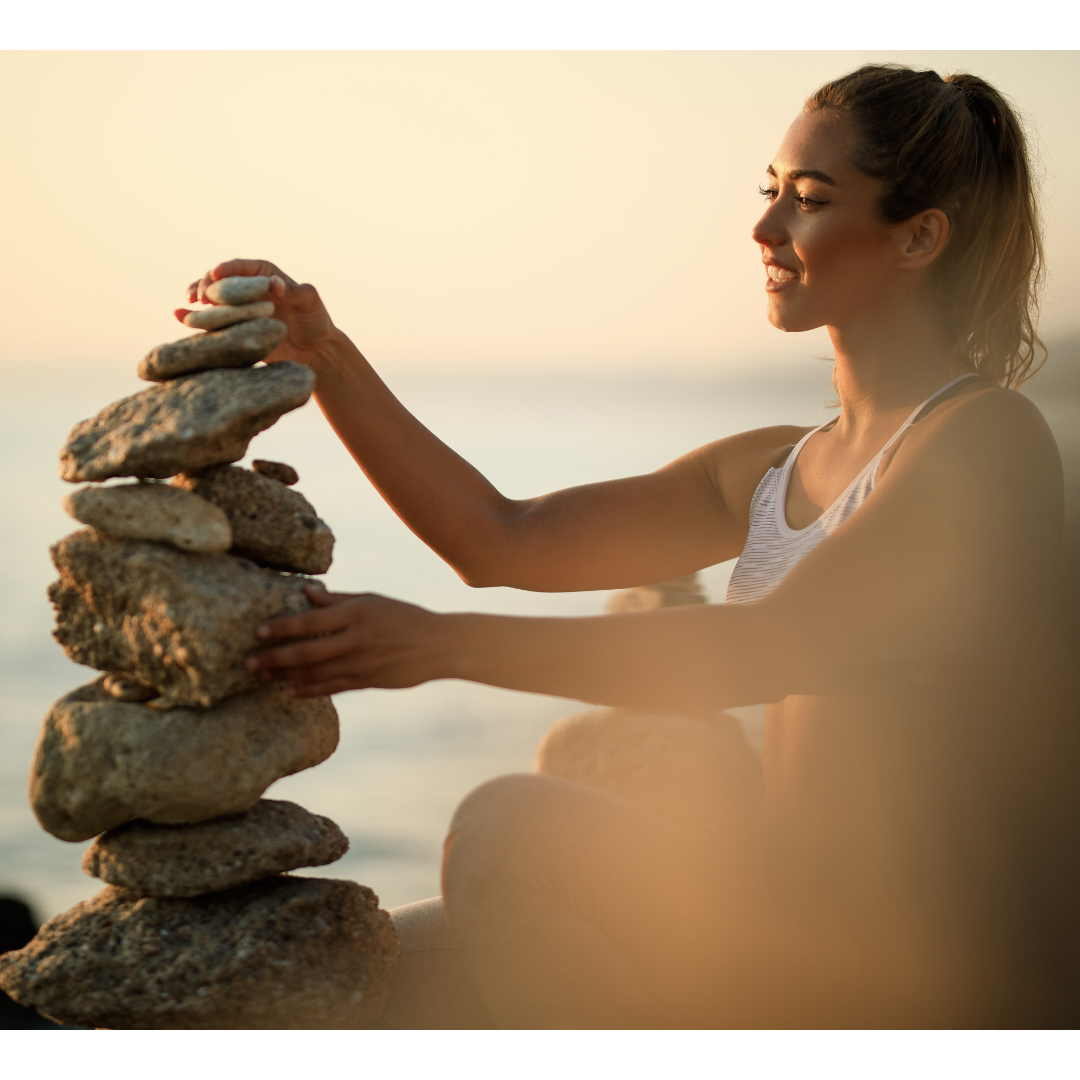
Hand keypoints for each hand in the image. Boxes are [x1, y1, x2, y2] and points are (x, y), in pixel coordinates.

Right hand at [178, 259, 338, 365]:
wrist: (314, 350)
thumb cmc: (315, 321)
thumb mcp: (309, 303)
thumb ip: (293, 292)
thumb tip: (275, 284)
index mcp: (263, 275)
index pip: (240, 267)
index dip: (226, 269)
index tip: (214, 274)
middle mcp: (247, 288)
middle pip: (220, 280)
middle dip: (207, 283)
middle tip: (200, 295)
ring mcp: (239, 307)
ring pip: (211, 297)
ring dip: (197, 295)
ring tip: (189, 302)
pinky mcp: (233, 326)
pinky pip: (210, 318)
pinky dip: (193, 315)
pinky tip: (178, 314)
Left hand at [245, 586, 453, 696]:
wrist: (438, 645)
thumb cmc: (403, 616)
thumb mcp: (372, 600)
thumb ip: (338, 600)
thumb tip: (306, 592)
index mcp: (356, 614)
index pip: (311, 620)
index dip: (283, 627)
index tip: (259, 632)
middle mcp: (356, 640)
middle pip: (307, 652)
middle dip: (274, 658)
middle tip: (249, 663)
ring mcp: (361, 663)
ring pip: (315, 673)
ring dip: (285, 675)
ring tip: (263, 676)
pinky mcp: (367, 681)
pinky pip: (331, 687)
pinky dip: (308, 690)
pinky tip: (289, 690)